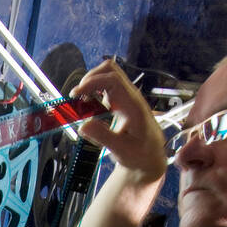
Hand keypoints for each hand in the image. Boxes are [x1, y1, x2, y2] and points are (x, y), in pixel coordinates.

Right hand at [70, 60, 167, 182]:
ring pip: (107, 75)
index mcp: (132, 106)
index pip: (113, 80)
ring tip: (81, 101)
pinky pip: (106, 86)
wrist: (150, 156)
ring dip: (91, 83)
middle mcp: (130, 97)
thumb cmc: (140, 153)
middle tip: (78, 96)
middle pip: (110, 70)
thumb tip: (83, 126)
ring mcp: (126, 97)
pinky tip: (88, 105)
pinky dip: (93, 91)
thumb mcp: (122, 151)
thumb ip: (103, 137)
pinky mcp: (121, 101)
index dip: (92, 82)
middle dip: (90, 78)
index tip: (76, 94)